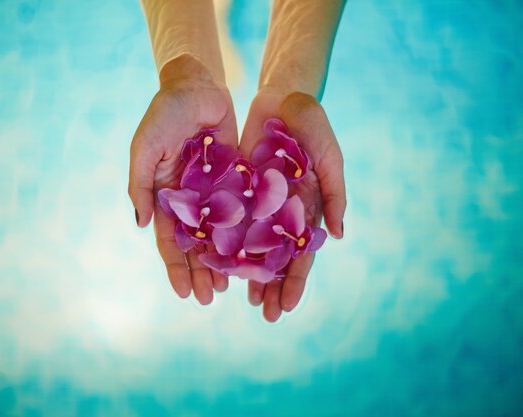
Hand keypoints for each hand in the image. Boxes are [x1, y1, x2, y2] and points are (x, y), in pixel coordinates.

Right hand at [128, 55, 237, 304]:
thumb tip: (142, 225)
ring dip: (222, 261)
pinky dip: (244, 234)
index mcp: (165, 196)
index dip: (175, 267)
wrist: (197, 85)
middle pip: (195, 244)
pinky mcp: (237, 180)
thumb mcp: (144, 148)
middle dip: (199, 272)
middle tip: (208, 300)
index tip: (183, 293)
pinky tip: (253, 254)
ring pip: (220, 235)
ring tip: (230, 288)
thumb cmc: (164, 114)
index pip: (169, 240)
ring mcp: (214, 192)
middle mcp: (190, 200)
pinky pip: (241, 211)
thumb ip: (141, 185)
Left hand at [239, 89, 345, 321]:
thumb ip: (334, 194)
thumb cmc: (312, 125)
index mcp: (307, 208)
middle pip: (277, 257)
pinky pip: (231, 221)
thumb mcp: (329, 157)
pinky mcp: (239, 190)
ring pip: (253, 245)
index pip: (302, 254)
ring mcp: (261, 203)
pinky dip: (226, 243)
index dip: (296, 282)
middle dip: (272, 286)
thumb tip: (340, 236)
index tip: (287, 308)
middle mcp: (284, 211)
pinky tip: (219, 264)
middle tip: (265, 316)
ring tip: (243, 300)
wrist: (282, 97)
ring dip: (249, 273)